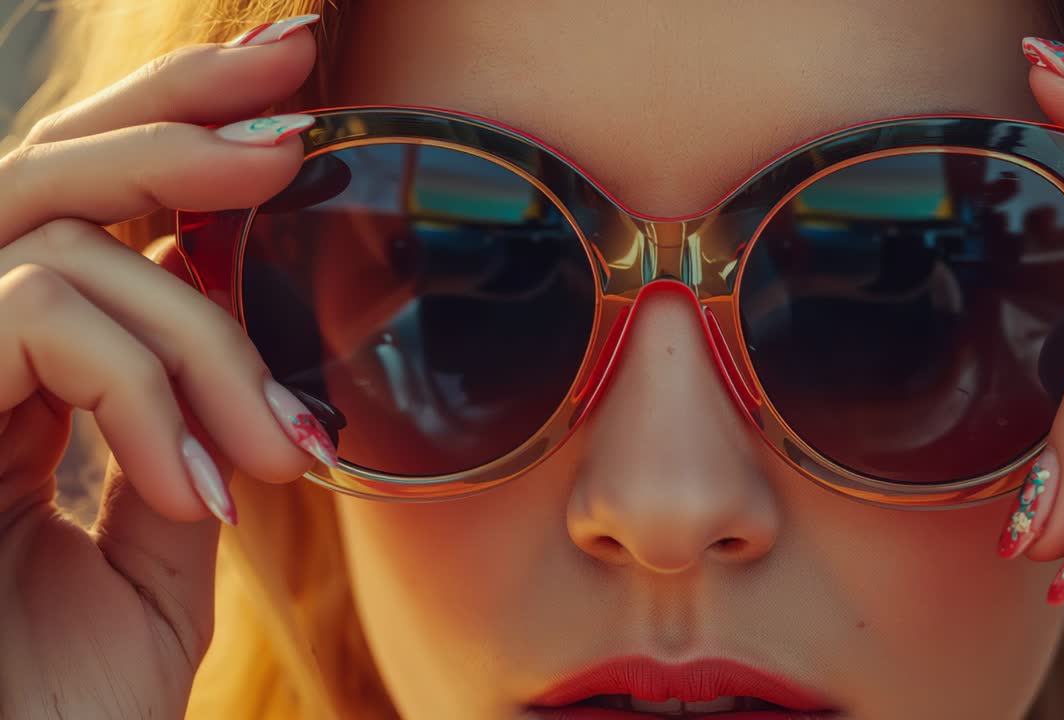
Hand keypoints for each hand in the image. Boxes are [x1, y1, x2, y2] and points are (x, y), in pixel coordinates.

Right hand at [0, 17, 330, 718]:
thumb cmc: (62, 713)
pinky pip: (39, 315)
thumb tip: (243, 393)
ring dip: (207, 337)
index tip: (293, 110)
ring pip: (65, 241)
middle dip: (179, 118)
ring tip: (283, 454)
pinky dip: (146, 392)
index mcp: (4, 393)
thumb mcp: (154, 573)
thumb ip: (181, 462)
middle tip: (300, 116)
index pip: (83, 226)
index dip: (172, 139)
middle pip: (48, 172)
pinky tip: (202, 493)